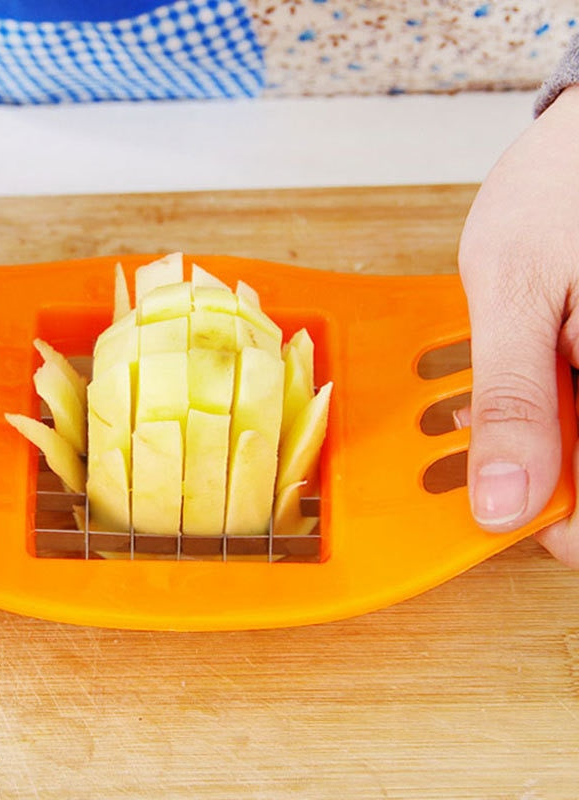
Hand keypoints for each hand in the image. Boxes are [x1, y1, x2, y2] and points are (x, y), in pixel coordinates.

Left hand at [458, 84, 578, 567]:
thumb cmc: (560, 186)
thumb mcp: (514, 291)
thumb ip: (514, 400)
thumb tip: (505, 502)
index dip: (558, 528)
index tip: (500, 508)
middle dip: (542, 466)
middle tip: (490, 429)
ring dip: (544, 431)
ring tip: (507, 379)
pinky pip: (577, 399)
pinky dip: (555, 399)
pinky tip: (531, 364)